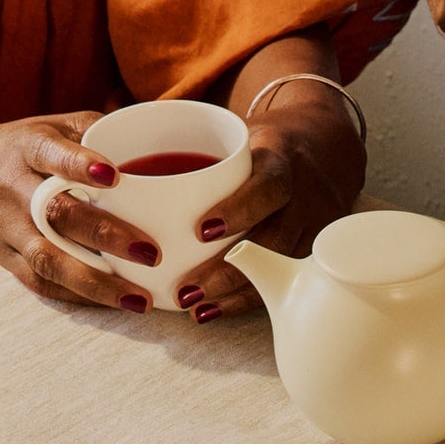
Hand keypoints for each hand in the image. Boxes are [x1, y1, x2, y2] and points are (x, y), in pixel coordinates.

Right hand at [0, 112, 164, 312]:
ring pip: (47, 260)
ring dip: (96, 283)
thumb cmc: (35, 147)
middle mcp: (12, 187)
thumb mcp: (61, 125)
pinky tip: (116, 303)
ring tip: (140, 299)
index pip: (51, 154)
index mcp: (29, 147)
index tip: (115, 176)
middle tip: (151, 252)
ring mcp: (4, 227)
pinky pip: (41, 284)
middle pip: (56, 214)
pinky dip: (80, 297)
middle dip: (105, 235)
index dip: (79, 165)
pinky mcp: (3, 257)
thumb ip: (105, 132)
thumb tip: (170, 143)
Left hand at [173, 89, 365, 320]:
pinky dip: (248, 298)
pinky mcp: (316, 250)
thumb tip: (117, 167)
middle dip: (230, 269)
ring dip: (236, 292)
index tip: (202, 231)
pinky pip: (285, 280)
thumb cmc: (264, 144)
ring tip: (195, 308)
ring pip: (281, 266)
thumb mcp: (239, 133)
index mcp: (281, 160)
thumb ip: (193, 148)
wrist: (326, 145)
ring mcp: (315, 226)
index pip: (269, 186)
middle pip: (275, 238)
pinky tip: (214, 310)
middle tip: (185, 290)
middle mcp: (305, 195)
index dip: (240, 209)